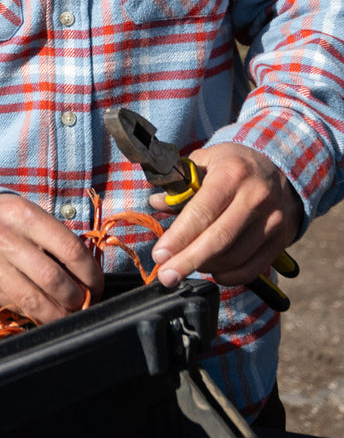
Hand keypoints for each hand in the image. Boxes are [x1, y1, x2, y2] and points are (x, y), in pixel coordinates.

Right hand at [0, 193, 104, 323]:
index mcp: (23, 215)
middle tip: (85, 302)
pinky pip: (15, 305)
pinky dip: (35, 313)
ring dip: (58, 314)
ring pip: (34, 300)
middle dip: (77, 298)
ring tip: (68, 313)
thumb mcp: (26, 213)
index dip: (91, 274)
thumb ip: (53, 238)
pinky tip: (44, 310)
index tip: (96, 284)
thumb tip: (85, 273)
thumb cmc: (0, 217)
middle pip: (53, 280)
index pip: (70, 249)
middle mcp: (3, 237)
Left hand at [149, 142, 301, 288]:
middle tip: (167, 276)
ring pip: (234, 257)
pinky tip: (213, 270)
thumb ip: (181, 184)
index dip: (179, 237)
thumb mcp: (205, 161)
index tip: (160, 255)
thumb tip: (157, 203)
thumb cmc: (233, 166)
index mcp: (231, 174)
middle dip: (188, 261)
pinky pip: (252, 268)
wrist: (280, 169)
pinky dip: (229, 276)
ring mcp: (272, 220)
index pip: (202, 212)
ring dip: (206, 267)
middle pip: (219, 239)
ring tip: (186, 265)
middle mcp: (255, 197)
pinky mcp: (281, 239)